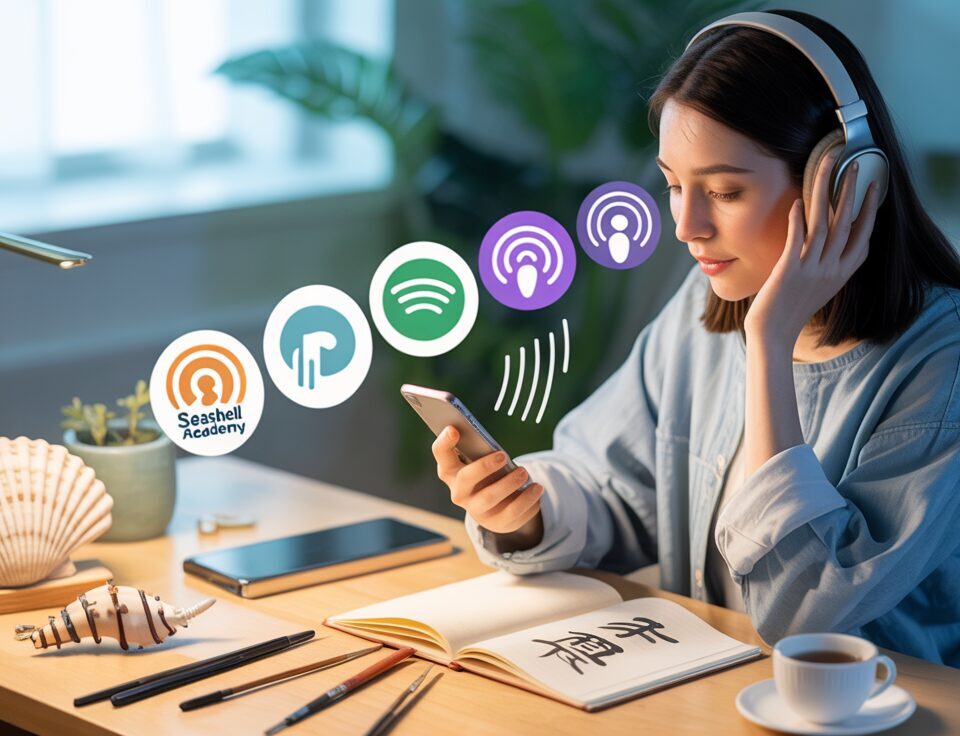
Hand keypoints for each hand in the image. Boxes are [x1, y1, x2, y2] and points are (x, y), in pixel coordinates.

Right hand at [432, 426, 543, 542]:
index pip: (441, 454)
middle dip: (484, 466)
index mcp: (452, 470)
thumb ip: (482, 451)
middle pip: (466, 478)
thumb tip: (496, 449)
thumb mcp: (482, 461)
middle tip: (503, 455)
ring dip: (509, 483)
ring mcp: (476, 510)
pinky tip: (536, 488)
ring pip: (489, 497)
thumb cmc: (487, 474)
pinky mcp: (496, 523)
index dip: (445, 442)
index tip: (454, 429)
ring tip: (524, 473)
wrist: (497, 507)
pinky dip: (527, 499)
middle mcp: (459, 492)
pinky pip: (512, 513)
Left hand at [744, 149, 881, 343]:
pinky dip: (798, 219)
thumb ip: (826, 266)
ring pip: (824, 225)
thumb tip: (824, 243)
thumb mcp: (818, 288)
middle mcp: (831, 270)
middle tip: (853, 166)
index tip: (873, 187)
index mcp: (841, 274)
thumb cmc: (790, 311)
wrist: (773, 335)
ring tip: (826, 170)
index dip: (869, 211)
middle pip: (846, 223)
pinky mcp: (789, 270)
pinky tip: (798, 202)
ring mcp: (811, 269)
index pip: (863, 238)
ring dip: (825, 194)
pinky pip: (797, 239)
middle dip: (851, 191)